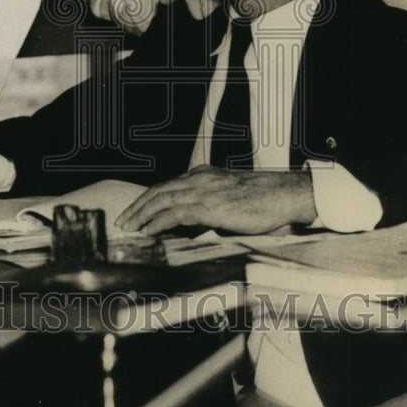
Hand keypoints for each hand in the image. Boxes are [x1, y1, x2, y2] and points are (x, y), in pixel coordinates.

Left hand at [115, 166, 316, 235]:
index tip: (135, 211)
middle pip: (158, 190)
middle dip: (138, 206)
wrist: (284, 194)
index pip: (167, 186)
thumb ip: (209, 206)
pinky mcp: (210, 206)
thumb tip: (193, 225)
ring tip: (129, 227)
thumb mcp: (229, 196)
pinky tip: (148, 231)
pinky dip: (158, 222)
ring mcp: (203, 191)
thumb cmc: (263, 199)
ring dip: (141, 214)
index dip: (148, 199)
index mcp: (203, 175)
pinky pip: (176, 213)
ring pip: (162, 200)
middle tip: (123, 221)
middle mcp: (199, 179)